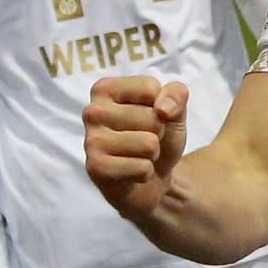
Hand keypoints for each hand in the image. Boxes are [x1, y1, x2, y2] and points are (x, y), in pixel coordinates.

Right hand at [83, 76, 187, 220]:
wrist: (150, 179)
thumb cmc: (156, 136)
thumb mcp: (174, 110)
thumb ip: (176, 94)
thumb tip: (163, 108)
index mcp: (105, 89)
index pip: (151, 88)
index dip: (162, 107)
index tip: (150, 116)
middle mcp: (93, 111)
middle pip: (152, 117)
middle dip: (158, 132)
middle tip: (144, 140)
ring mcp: (91, 140)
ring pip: (149, 143)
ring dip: (152, 153)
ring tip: (138, 155)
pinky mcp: (96, 168)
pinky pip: (142, 168)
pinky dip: (145, 172)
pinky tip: (131, 172)